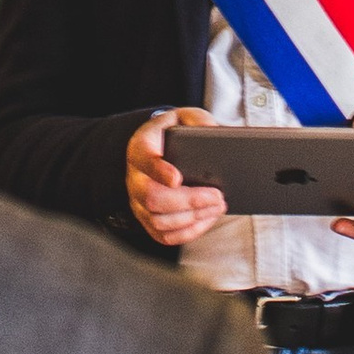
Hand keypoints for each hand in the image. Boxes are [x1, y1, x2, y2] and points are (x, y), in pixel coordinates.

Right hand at [128, 109, 225, 248]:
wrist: (157, 150)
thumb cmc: (172, 134)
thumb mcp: (183, 118)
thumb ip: (197, 120)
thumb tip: (213, 131)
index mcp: (140, 149)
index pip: (144, 161)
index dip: (159, 171)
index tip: (178, 177)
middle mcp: (134, 179)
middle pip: (153, 198)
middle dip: (189, 201)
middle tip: (217, 196)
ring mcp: (138, 203)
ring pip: (159, 220)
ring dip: (193, 218)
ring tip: (218, 206)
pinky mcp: (148, 221)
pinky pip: (164, 236)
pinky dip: (189, 232)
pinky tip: (207, 218)